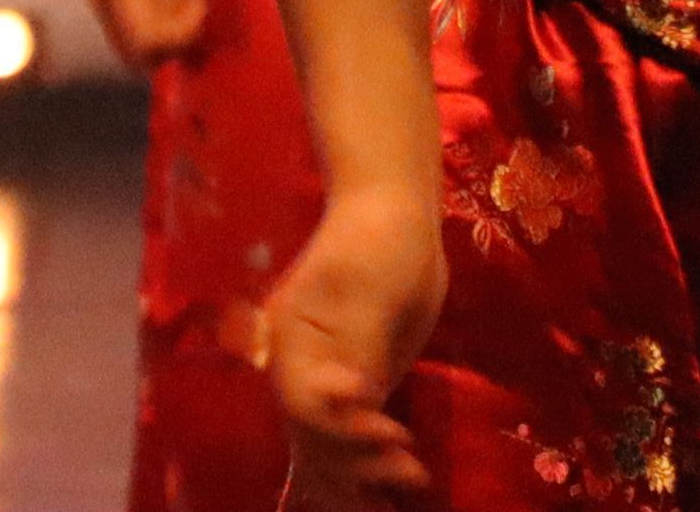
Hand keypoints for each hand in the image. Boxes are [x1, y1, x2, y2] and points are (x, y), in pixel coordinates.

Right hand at [268, 186, 445, 505]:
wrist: (392, 215)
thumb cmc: (378, 239)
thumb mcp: (369, 287)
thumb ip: (358, 345)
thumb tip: (354, 400)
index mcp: (290, 345)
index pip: (309, 408)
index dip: (345, 430)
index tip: (390, 431)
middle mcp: (298, 371)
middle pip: (316, 437)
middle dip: (357, 464)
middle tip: (408, 472)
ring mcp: (323, 381)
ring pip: (326, 448)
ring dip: (357, 478)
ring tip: (401, 491)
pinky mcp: (355, 384)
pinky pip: (346, 437)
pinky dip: (355, 468)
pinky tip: (369, 500)